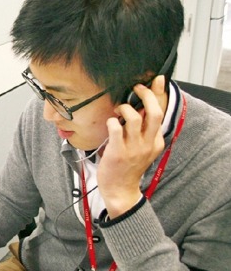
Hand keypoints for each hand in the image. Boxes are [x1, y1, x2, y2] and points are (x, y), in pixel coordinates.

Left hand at [97, 75, 166, 217]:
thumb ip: (141, 131)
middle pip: (154, 112)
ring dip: (125, 108)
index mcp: (156, 141)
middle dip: (146, 95)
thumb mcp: (141, 148)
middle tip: (136, 88)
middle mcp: (148, 143)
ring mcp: (134, 148)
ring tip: (118, 109)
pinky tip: (110, 122)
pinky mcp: (118, 152)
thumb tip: (138, 108)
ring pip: (135, 118)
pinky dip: (112, 121)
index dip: (158, 94)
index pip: (161, 113)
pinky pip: (116, 128)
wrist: (120, 190)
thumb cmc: (127, 166)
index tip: (156, 80)